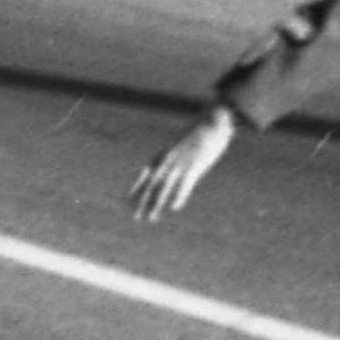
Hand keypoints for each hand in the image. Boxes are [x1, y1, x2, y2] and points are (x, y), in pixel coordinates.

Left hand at [125, 105, 239, 219]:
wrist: (213, 120)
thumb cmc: (200, 132)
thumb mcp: (183, 144)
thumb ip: (178, 156)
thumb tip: (176, 165)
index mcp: (164, 154)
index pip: (144, 174)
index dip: (136, 188)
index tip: (126, 201)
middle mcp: (168, 160)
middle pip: (151, 185)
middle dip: (142, 202)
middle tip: (135, 218)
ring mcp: (180, 164)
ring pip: (164, 188)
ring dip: (156, 205)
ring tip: (150, 219)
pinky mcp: (195, 166)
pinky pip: (184, 184)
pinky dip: (178, 197)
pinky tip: (173, 208)